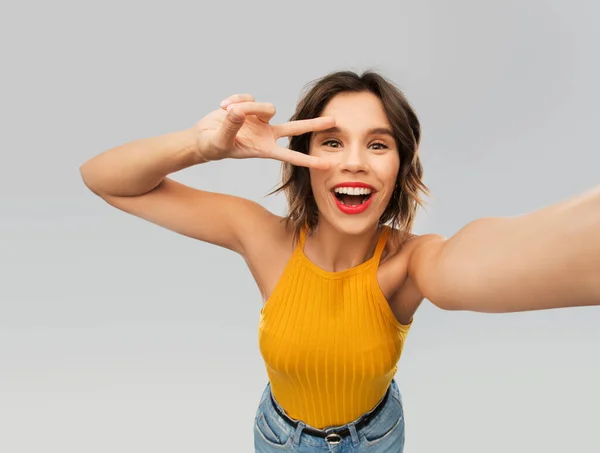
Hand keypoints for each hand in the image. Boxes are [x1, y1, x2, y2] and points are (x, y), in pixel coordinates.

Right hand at [193, 94, 333, 168]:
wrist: (202, 137)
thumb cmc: (211, 146)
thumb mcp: (219, 141)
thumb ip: (231, 126)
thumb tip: (239, 112)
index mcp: (263, 148)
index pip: (289, 155)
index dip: (307, 159)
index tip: (326, 164)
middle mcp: (266, 134)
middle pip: (295, 128)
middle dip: (314, 124)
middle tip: (334, 121)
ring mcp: (260, 120)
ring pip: (266, 106)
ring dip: (247, 107)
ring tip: (227, 112)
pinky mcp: (251, 107)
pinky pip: (248, 97)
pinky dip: (234, 100)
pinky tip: (224, 107)